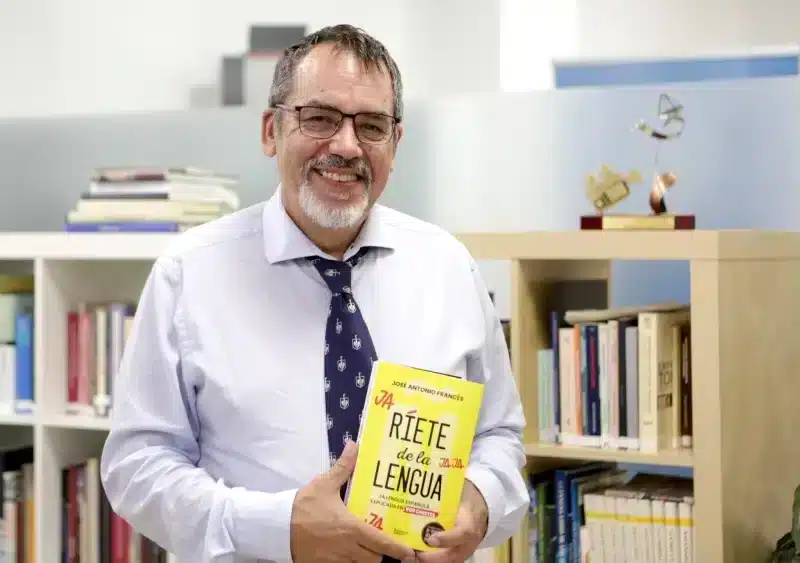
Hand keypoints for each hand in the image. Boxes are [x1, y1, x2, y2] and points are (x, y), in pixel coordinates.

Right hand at [290, 440, 415, 562]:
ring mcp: (334, 560)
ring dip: (366, 560)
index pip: (381, 543)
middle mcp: (347, 548)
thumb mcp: (324, 483)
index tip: (409, 552)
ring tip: (368, 551)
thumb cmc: (303, 505)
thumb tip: (354, 445)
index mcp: (351, 528)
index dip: (397, 549)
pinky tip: (348, 557)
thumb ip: (343, 467)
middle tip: (385, 547)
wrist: (276, 526)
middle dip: (381, 555)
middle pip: (374, 560)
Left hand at [416, 479, 487, 562]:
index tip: (430, 539)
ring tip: (410, 554)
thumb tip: (431, 470)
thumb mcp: (461, 490)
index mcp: (471, 522)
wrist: (480, 508)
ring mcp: (464, 550)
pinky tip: (416, 553)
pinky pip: (445, 561)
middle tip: (413, 552)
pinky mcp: (457, 554)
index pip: (463, 533)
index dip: (447, 538)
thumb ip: (448, 485)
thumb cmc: (465, 496)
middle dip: (432, 558)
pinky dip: (431, 559)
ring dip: (430, 560)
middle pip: (453, 556)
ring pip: (448, 561)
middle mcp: (469, 540)